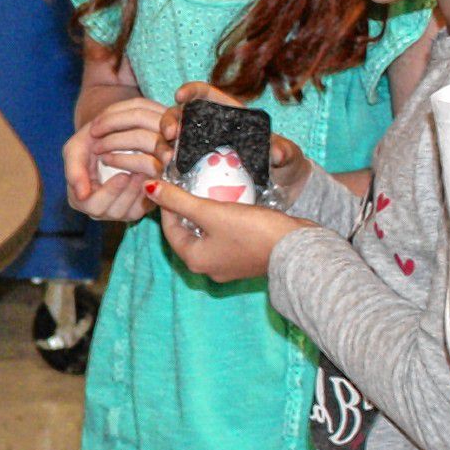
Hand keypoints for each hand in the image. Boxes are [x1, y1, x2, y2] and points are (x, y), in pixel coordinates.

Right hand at [64, 94, 168, 220]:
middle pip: (115, 212)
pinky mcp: (137, 207)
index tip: (123, 175)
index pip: (94, 206)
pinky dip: (151, 193)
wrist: (106, 137)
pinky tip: (154, 177)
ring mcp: (119, 211)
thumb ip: (74, 171)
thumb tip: (81, 195)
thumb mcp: (74, 150)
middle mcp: (100, 210)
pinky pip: (146, 208)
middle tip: (139, 173)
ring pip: (133, 213)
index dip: (110, 193)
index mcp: (80, 200)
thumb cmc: (88, 143)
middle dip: (128, 192)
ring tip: (148, 172)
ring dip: (141, 192)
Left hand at [144, 179, 313, 282]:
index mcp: (194, 260)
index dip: (168, 203)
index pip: (170, 228)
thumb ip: (179, 200)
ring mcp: (229, 265)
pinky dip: (225, 221)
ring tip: (210, 190)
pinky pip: (227, 237)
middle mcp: (208, 267)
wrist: (299, 250)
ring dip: (207, 214)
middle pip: (188, 232)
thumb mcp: (211, 212)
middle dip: (187, 208)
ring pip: (209, 234)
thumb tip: (149, 188)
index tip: (171, 182)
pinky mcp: (247, 258)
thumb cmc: (253, 232)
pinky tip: (233, 204)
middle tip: (189, 184)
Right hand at [165, 83, 307, 196]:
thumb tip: (276, 151)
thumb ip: (284, 152)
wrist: (282, 194)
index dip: (191, 91)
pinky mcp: (193, 175)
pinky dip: (163, 169)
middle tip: (170, 135)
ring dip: (162, 147)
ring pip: (170, 142)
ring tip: (167, 161)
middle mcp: (208, 131)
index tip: (180, 96)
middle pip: (180, 117)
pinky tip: (162, 175)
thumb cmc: (285, 167)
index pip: (205, 96)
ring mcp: (198, 153)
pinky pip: (172, 168)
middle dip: (169, 121)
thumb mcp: (288, 157)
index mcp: (229, 117)